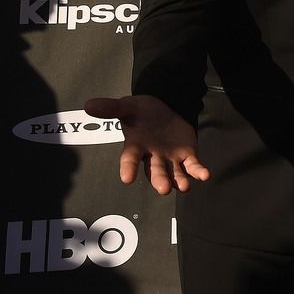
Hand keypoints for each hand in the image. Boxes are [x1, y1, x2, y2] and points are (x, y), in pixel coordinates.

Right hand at [84, 95, 209, 194]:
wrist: (163, 109)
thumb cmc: (141, 112)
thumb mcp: (128, 107)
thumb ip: (111, 108)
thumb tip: (88, 105)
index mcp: (136, 146)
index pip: (129, 159)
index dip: (128, 168)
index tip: (126, 179)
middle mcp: (152, 156)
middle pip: (154, 171)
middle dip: (159, 180)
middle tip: (163, 189)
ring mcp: (170, 158)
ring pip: (173, 173)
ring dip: (179, 181)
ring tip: (184, 187)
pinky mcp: (186, 155)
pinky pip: (192, 166)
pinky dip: (198, 171)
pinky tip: (205, 175)